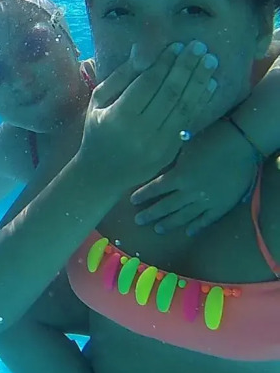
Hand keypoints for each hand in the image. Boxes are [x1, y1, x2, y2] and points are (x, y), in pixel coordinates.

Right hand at [78, 41, 217, 190]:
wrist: (102, 174)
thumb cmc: (97, 131)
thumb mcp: (98, 102)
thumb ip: (120, 77)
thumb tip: (142, 50)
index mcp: (118, 117)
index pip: (147, 84)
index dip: (164, 63)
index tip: (177, 45)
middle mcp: (140, 131)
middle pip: (169, 94)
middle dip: (186, 67)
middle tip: (199, 46)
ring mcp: (158, 144)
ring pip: (183, 107)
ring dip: (199, 81)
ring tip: (210, 60)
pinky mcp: (170, 151)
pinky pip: (188, 122)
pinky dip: (201, 102)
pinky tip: (210, 84)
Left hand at [130, 119, 257, 235]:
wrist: (241, 144)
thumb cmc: (210, 140)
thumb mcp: (184, 149)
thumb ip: (171, 163)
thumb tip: (157, 170)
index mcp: (178, 177)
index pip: (155, 189)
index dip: (143, 195)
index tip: (132, 201)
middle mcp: (189, 192)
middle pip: (165, 207)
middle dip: (150, 214)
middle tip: (138, 221)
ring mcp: (206, 201)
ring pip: (184, 216)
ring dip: (169, 223)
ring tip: (158, 229)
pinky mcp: (222, 206)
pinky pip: (207, 220)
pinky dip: (197, 226)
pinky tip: (189, 232)